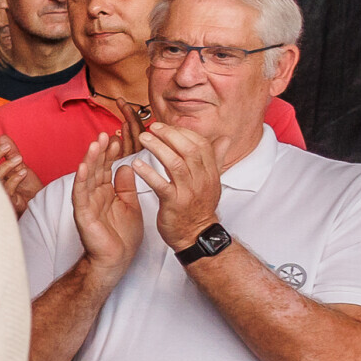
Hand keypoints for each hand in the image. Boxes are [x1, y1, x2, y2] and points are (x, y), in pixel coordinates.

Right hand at [0, 135, 39, 214]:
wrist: (38, 201)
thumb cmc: (26, 185)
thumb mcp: (19, 165)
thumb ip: (10, 152)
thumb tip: (2, 137)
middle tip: (6, 146)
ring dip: (6, 166)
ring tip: (19, 158)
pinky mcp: (7, 202)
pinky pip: (7, 190)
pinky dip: (14, 179)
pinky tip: (23, 172)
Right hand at [69, 129, 145, 280]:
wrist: (116, 261)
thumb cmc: (122, 237)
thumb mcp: (130, 206)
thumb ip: (126, 187)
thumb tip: (126, 166)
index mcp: (106, 192)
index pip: (107, 167)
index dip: (112, 152)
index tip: (118, 136)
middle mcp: (94, 195)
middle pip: (96, 168)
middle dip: (101, 150)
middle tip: (106, 133)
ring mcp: (87, 204)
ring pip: (87, 177)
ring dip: (90, 159)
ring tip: (96, 143)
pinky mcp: (83, 215)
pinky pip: (81, 195)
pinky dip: (81, 180)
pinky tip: (84, 167)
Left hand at [137, 121, 222, 249]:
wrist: (196, 234)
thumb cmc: (200, 206)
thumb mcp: (212, 181)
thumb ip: (216, 158)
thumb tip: (225, 139)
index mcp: (211, 172)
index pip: (201, 144)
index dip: (183, 132)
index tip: (166, 126)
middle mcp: (202, 179)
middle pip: (189, 150)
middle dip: (170, 135)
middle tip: (153, 127)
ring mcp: (189, 191)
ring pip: (176, 164)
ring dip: (158, 148)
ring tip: (143, 138)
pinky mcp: (174, 203)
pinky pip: (161, 185)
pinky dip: (148, 173)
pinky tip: (136, 164)